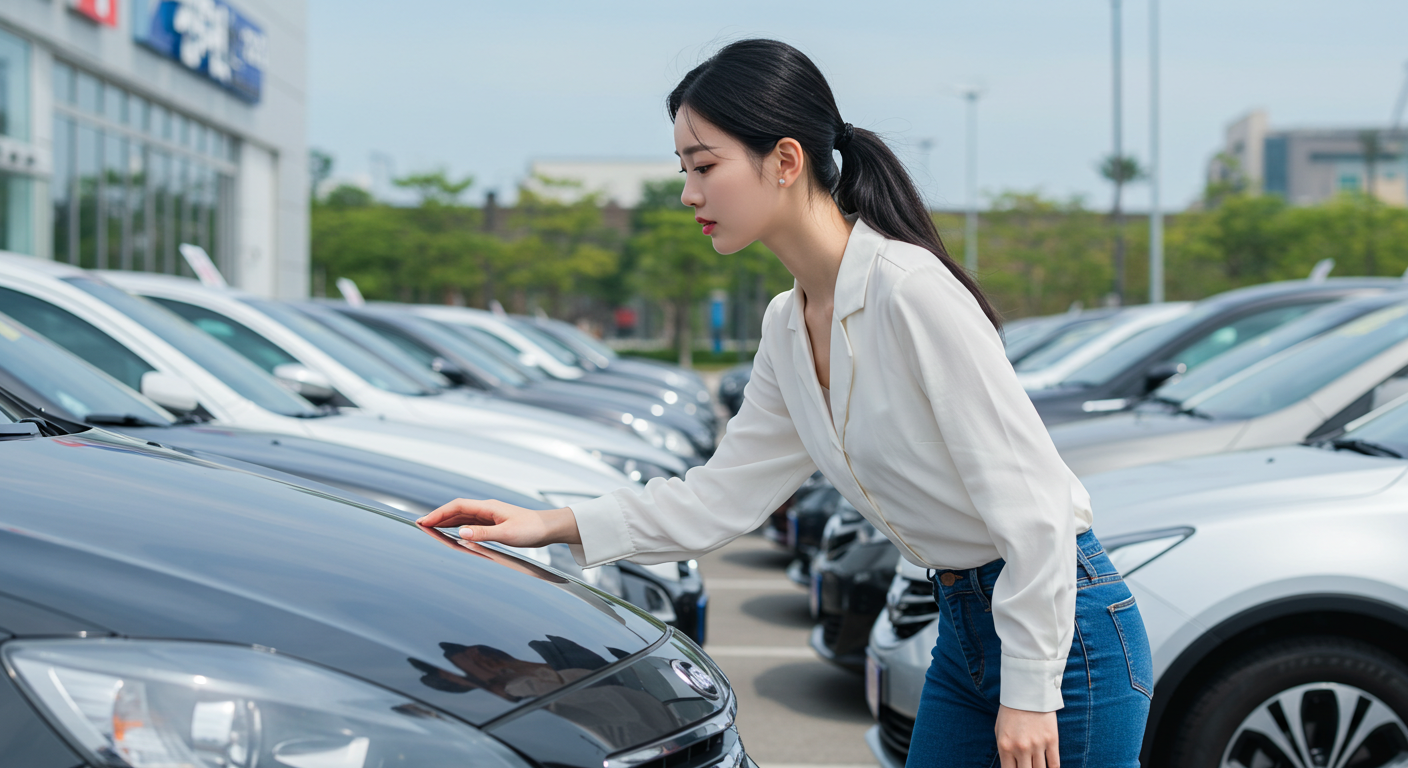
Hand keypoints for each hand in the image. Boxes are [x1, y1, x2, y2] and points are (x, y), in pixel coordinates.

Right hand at [416, 499, 581, 547]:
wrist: (548, 528)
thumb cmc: (531, 529)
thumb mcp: (507, 534)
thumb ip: (483, 533)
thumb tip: (461, 532)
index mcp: (488, 507)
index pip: (457, 506)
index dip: (438, 513)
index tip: (423, 521)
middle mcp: (486, 509)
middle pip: (456, 510)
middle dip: (437, 516)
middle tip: (419, 525)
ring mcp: (489, 515)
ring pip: (462, 516)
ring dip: (446, 521)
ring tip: (429, 528)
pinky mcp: (493, 523)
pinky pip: (470, 522)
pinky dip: (457, 526)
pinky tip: (452, 532)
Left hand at [996, 705, 1058, 767]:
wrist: (1027, 691)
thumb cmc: (1011, 712)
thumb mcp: (999, 731)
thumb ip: (1004, 751)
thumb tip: (1010, 767)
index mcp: (1005, 746)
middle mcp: (1021, 748)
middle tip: (1028, 767)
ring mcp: (1037, 745)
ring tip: (1036, 766)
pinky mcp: (1052, 740)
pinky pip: (1054, 764)